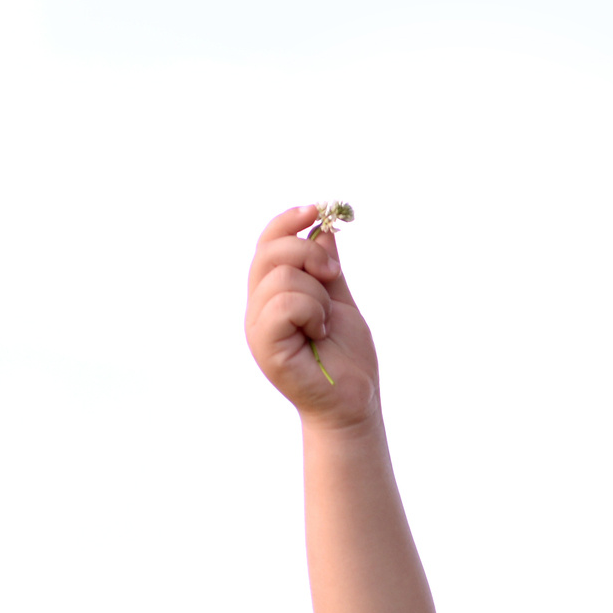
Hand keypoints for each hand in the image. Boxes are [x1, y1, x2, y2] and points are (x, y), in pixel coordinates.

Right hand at [246, 205, 377, 425]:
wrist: (354, 402)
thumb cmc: (346, 358)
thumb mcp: (340, 300)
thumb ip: (326, 267)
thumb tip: (323, 228)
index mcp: (271, 295)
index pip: (266, 243)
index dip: (288, 222)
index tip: (317, 210)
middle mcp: (257, 309)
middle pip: (271, 252)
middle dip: (310, 254)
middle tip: (334, 278)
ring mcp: (258, 328)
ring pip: (283, 278)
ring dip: (318, 295)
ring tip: (325, 322)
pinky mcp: (265, 347)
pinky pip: (285, 304)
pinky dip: (312, 311)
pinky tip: (320, 332)